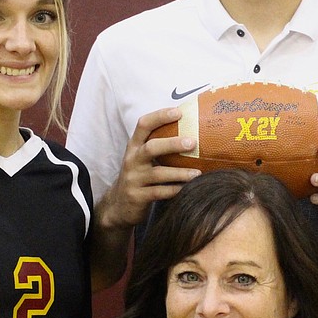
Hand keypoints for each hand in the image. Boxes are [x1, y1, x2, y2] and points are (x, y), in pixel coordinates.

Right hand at [95, 107, 201, 231]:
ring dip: (180, 173)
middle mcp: (132, 160)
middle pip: (151, 148)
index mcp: (134, 146)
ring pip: (158, 173)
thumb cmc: (140, 176)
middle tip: (193, 143)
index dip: (160, 116)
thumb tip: (195, 132)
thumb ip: (160, 146)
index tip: (179, 112)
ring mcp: (133, 179)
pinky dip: (175, 190)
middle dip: (172, 144)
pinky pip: (159, 193)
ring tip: (198, 173)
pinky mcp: (137, 197)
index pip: (143, 125)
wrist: (118, 205)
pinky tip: (189, 189)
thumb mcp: (143, 159)